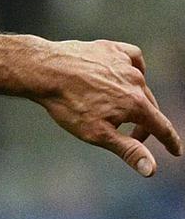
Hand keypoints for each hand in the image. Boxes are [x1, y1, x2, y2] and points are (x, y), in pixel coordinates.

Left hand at [34, 38, 181, 175]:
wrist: (46, 70)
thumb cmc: (69, 104)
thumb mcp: (98, 134)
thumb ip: (127, 150)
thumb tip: (152, 169)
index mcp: (136, 104)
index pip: (161, 126)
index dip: (170, 141)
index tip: (176, 151)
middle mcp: (136, 81)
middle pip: (149, 107)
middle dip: (145, 124)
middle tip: (133, 137)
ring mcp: (124, 63)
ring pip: (139, 84)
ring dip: (135, 99)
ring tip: (120, 110)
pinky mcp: (111, 49)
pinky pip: (132, 59)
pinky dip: (133, 69)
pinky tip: (126, 75)